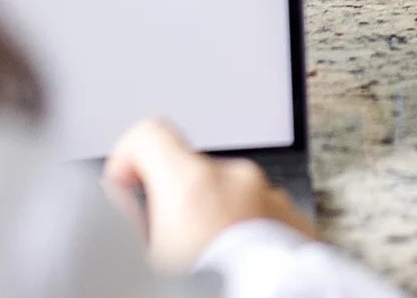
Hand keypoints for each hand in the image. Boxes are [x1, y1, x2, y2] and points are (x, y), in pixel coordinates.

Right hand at [102, 119, 313, 273]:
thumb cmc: (215, 291)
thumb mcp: (144, 266)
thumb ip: (125, 225)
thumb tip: (118, 205)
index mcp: (191, 184)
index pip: (148, 134)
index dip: (128, 161)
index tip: (126, 191)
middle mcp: (237, 180)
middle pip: (190, 173)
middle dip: (176, 209)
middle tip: (169, 256)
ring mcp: (273, 199)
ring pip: (229, 198)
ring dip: (215, 225)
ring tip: (209, 271)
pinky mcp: (298, 223)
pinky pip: (261, 218)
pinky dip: (246, 238)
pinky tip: (238, 274)